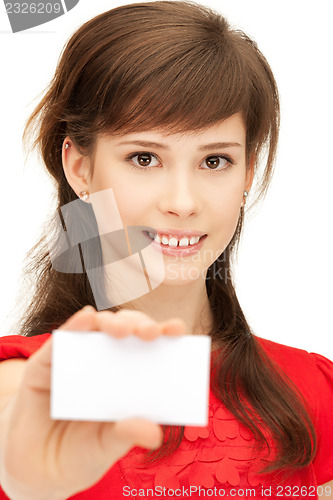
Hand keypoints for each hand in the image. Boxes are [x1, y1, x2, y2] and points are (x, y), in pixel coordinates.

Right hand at [1, 307, 186, 499]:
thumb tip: (154, 432)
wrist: (36, 469)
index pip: (150, 348)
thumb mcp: (105, 448)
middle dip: (140, 326)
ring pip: (97, 328)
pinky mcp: (46, 363)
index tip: (178, 330)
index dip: (164, 335)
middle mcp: (105, 361)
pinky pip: (61, 340)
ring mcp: (76, 358)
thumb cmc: (79, 454)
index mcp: (128, 378)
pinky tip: (86, 318)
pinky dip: (75, 326)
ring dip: (112, 323)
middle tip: (151, 333)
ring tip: (122, 330)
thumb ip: (126, 437)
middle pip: (127, 331)